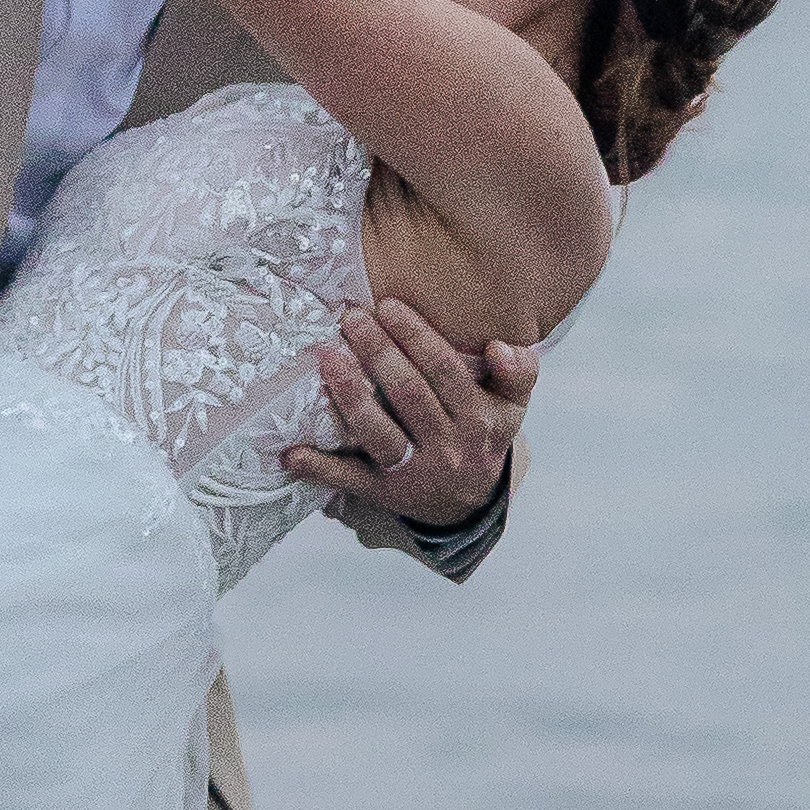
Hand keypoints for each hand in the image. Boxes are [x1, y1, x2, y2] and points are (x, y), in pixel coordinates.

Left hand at [284, 298, 535, 542]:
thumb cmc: (482, 435)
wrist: (469, 504)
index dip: (415, 337)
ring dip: (350, 395)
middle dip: (378, 352)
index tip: (387, 305)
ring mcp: (413, 472)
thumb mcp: (511, 407)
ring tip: (326, 357)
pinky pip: (349, 480)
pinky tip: (290, 452)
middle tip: (350, 317)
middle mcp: (449, 447)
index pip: (444, 371)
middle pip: (409, 394)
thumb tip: (502, 346)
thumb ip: (518, 374)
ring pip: (379, 433)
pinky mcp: (383, 494)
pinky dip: (319, 468)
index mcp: (480, 420)